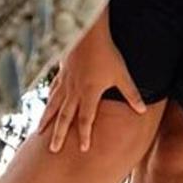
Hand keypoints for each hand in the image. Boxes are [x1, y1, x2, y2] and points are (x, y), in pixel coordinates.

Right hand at [37, 12, 145, 152]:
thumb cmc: (106, 53)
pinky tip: (45, 104)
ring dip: (47, 119)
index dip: (85, 135)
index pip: (86, 120)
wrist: (87, 33)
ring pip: (53, 105)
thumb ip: (131, 93)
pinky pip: (53, 90)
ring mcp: (65, 82)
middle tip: (52, 150)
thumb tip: (143, 110)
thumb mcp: (122, 74)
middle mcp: (74, 91)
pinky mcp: (61, 72)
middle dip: (58, 134)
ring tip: (39, 131)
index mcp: (89, 94)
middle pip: (64, 117)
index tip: (82, 149)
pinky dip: (48, 99)